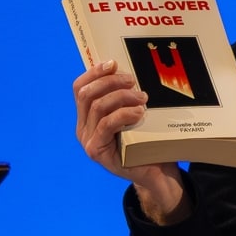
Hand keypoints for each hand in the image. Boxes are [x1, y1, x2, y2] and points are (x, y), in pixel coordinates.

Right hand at [73, 60, 186, 221]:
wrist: (155, 171)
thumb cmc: (146, 140)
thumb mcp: (132, 114)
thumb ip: (124, 98)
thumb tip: (128, 70)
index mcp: (86, 116)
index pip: (80, 88)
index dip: (94, 72)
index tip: (113, 63)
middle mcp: (83, 128)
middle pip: (87, 94)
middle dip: (110, 82)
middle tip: (133, 81)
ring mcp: (88, 140)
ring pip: (97, 107)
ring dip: (122, 97)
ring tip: (142, 98)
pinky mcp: (97, 151)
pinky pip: (106, 125)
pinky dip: (123, 114)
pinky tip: (138, 113)